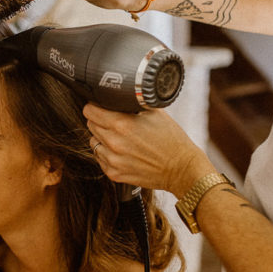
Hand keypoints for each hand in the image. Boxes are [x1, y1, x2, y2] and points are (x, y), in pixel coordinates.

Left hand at [84, 103, 214, 197]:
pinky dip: (107, 154)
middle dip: (99, 121)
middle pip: (90, 125)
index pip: (90, 111)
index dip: (95, 106)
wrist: (182, 168)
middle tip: (114, 122)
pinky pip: (100, 158)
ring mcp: (113, 160)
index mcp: (122, 124)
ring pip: (93, 142)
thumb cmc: (171, 140)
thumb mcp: (154, 113)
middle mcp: (114, 143)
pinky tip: (123, 151)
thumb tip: (117, 98)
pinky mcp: (114, 174)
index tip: (100, 107)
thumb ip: (131, 104)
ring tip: (120, 138)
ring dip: (102, 138)